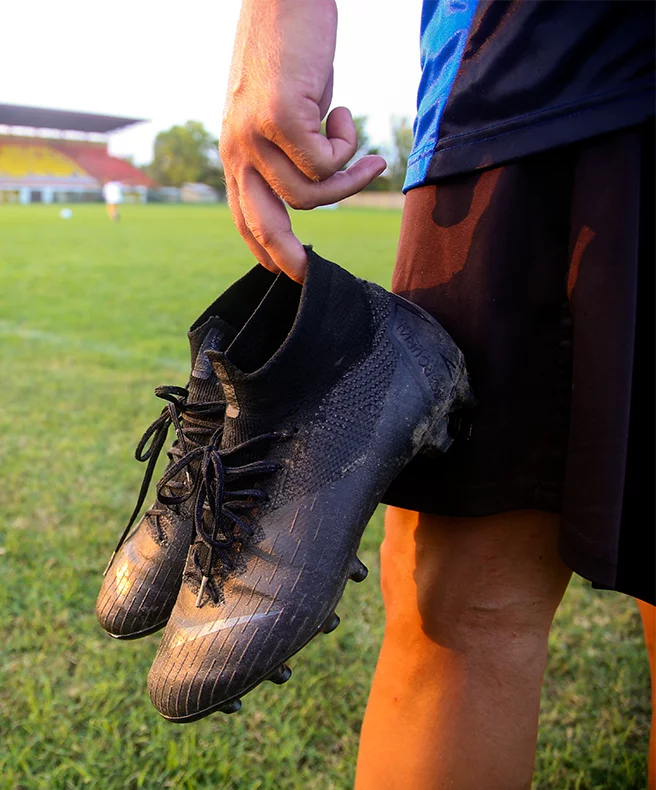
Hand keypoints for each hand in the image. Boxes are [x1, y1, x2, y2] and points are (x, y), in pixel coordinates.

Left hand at [220, 0, 386, 281]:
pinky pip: (325, 162)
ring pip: (310, 194)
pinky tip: (342, 113)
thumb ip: (292, 151)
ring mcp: (253, 134)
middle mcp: (236, 148)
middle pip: (261, 225)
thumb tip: (317, 186)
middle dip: (288, 259)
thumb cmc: (293, 51)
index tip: (288, 270)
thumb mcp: (287, 112)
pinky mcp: (278, 116)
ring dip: (348, 181)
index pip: (244, 215)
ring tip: (366, 155)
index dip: (264, 250)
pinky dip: (347, 147)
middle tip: (311, 276)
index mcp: (236, 151)